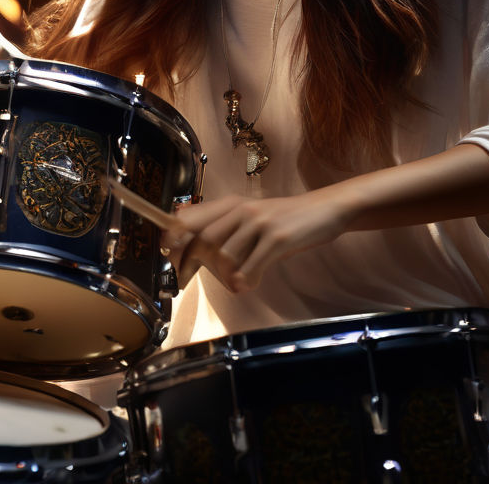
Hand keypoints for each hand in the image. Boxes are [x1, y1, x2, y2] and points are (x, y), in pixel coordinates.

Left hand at [164, 190, 349, 292]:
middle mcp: (242, 210)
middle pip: (205, 240)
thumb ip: (226, 226)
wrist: (325, 209)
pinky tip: (247, 284)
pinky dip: (245, 280)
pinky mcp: (277, 238)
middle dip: (191, 263)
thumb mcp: (252, 216)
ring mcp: (260, 223)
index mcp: (233, 205)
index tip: (164, 250)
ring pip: (226, 256)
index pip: (194, 217)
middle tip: (185, 279)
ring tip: (233, 282)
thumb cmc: (286, 218)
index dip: (174, 234)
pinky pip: (251, 266)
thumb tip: (192, 238)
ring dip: (224, 275)